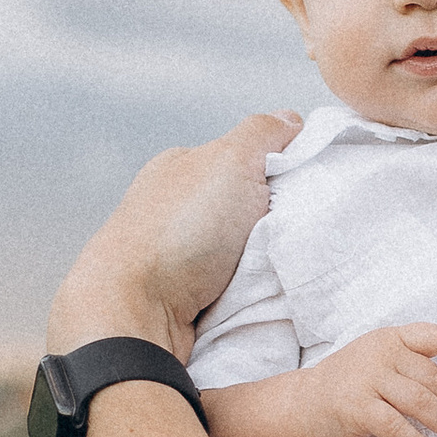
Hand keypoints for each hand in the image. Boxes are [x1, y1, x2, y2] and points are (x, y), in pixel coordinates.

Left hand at [47, 113, 301, 357]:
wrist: (136, 314)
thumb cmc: (178, 232)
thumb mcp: (230, 159)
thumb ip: (263, 133)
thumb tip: (289, 122)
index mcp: (181, 170)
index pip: (245, 159)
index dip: (280, 172)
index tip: (301, 190)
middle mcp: (175, 210)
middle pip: (248, 209)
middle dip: (274, 223)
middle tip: (289, 234)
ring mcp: (176, 258)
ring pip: (243, 254)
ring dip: (265, 263)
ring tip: (274, 271)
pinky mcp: (182, 302)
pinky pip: (232, 292)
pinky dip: (249, 295)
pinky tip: (257, 297)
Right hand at [290, 323, 436, 436]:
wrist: (303, 407)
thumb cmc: (352, 389)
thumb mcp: (381, 363)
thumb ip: (413, 367)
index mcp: (391, 338)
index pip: (435, 336)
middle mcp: (380, 353)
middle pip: (433, 379)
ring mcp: (366, 379)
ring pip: (420, 402)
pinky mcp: (356, 407)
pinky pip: (396, 426)